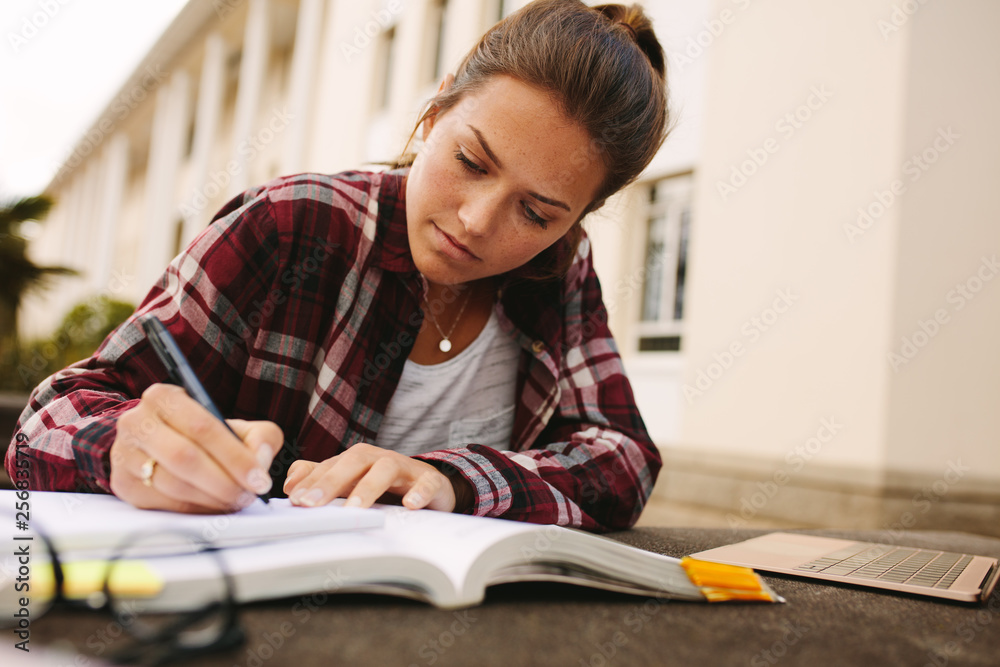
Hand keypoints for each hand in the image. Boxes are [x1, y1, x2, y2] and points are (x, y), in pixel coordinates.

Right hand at [109, 383, 282, 512]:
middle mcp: (136, 422)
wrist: (160, 445)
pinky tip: (214, 507)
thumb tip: (260, 460)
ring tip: (235, 501)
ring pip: (173, 484)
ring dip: (211, 499)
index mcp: (164, 397)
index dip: (235, 456)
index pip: (202, 427)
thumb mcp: (236, 425)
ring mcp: (125, 454)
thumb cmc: (203, 435)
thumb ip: (260, 436)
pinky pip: (163, 504)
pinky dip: (195, 510)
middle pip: (184, 457)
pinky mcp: (122, 484)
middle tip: (249, 495)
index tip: (260, 479)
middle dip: (224, 482)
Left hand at [283, 443, 466, 511]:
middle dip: (331, 481)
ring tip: (355, 508)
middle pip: (355, 460)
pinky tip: (410, 505)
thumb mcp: (352, 482)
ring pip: (387, 468)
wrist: (432, 485)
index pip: (331, 465)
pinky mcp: (430, 481)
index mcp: (358, 461)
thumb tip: (290, 482)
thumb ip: (321, 479)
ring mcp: (406, 469)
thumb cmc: (387, 485)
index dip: (312, 481)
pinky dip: (419, 492)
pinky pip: (427, 483)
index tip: (295, 499)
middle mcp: (379, 459)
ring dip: (369, 486)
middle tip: (312, 503)